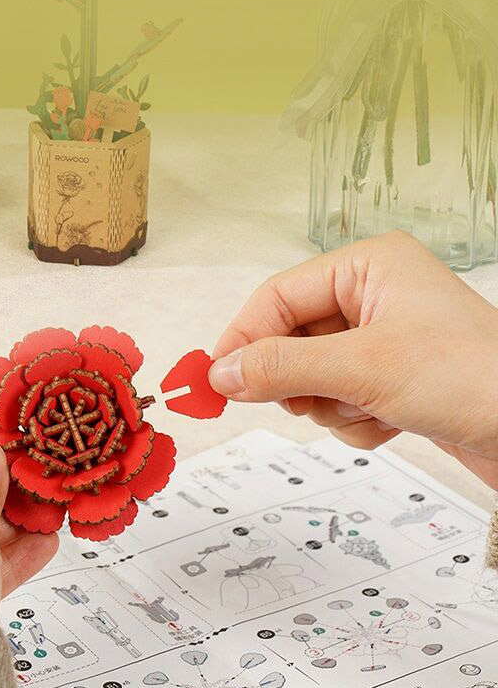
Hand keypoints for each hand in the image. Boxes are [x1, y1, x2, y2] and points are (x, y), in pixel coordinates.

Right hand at [209, 231, 497, 488]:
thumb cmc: (471, 377)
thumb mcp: (362, 367)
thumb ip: (281, 367)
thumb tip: (219, 374)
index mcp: (369, 266)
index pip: (278, 296)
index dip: (244, 338)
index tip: (216, 379)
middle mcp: (373, 297)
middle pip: (290, 339)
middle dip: (301, 380)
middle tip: (311, 400)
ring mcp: (381, 339)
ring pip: (311, 376)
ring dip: (332, 405)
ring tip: (373, 408)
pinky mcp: (390, 378)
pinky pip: (339, 401)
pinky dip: (355, 419)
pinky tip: (391, 421)